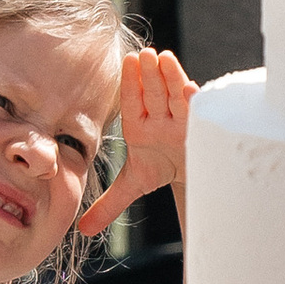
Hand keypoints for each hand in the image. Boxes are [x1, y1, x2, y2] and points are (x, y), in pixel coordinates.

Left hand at [75, 47, 196, 236]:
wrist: (189, 172)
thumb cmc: (160, 167)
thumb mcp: (132, 185)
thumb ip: (108, 204)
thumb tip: (82, 230)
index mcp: (139, 128)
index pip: (134, 102)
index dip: (131, 83)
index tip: (129, 60)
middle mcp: (160, 119)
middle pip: (153, 94)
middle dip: (149, 75)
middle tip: (145, 54)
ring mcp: (181, 118)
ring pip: (175, 95)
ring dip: (171, 76)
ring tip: (165, 57)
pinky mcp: (201, 123)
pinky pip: (198, 109)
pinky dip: (195, 99)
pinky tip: (192, 88)